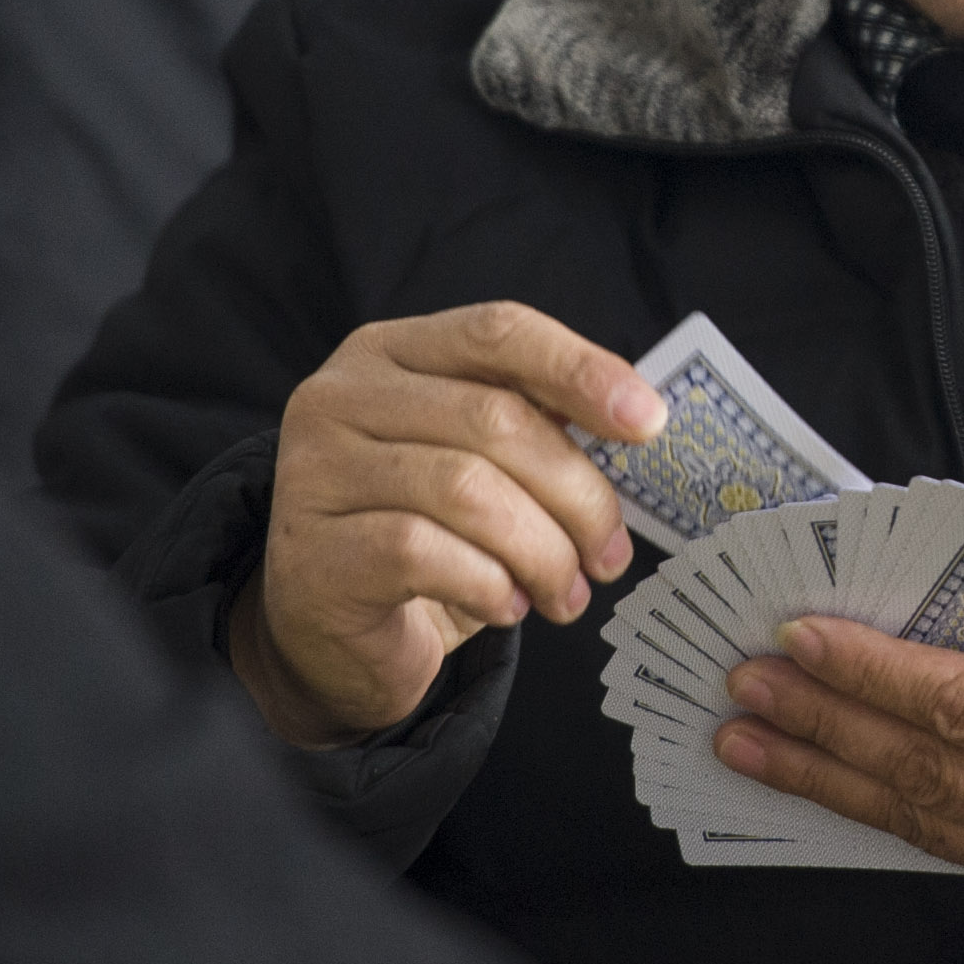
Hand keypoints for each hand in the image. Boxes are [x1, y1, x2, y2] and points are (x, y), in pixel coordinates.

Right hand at [242, 301, 660, 744]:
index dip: (581, 369)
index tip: (649, 422)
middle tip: (611, 554)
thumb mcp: (478, 461)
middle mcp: (340, 397)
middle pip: (495, 418)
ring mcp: (317, 473)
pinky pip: (425, 554)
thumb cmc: (423, 534)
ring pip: (467, 490)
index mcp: (390, 352)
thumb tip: (636, 419)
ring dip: (542, 551)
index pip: (497, 331)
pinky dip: (489, 584)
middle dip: (577, 493)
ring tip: (566, 592)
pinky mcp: (314, 553)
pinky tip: (506, 605)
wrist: (333, 632)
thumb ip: (535, 423)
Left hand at [715, 586, 963, 917]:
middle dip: (827, 720)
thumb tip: (913, 587)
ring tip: (747, 736)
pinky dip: (872, 809)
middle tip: (748, 679)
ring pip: (922, 820)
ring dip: (823, 775)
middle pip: (930, 767)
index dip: (878, 673)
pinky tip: (816, 779)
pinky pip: (946, 848)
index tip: (804, 635)